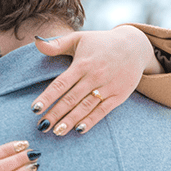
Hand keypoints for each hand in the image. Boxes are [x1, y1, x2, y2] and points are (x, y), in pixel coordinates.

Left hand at [31, 25, 160, 135]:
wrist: (135, 46)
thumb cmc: (101, 43)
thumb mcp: (79, 38)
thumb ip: (57, 43)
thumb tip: (36, 42)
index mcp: (82, 64)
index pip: (61, 83)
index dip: (47, 97)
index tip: (35, 109)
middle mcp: (95, 76)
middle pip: (71, 99)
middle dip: (55, 114)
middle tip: (42, 126)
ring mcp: (108, 87)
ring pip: (86, 107)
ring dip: (70, 120)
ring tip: (57, 132)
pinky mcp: (119, 95)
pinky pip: (103, 111)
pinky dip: (91, 121)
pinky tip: (79, 130)